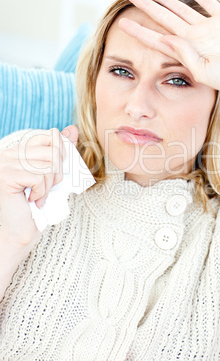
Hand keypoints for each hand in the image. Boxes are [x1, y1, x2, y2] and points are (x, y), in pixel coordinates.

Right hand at [0, 125, 78, 248]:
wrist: (21, 232)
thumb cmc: (37, 204)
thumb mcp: (54, 174)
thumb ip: (61, 151)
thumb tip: (72, 129)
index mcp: (19, 149)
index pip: (50, 137)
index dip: (60, 155)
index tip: (54, 174)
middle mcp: (9, 153)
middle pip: (52, 151)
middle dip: (56, 173)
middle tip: (46, 188)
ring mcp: (6, 164)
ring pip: (47, 165)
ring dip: (49, 185)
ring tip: (39, 195)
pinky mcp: (6, 177)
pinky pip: (38, 178)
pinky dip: (41, 193)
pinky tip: (32, 200)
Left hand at [119, 0, 219, 104]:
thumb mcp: (204, 71)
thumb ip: (184, 54)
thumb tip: (166, 38)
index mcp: (186, 53)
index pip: (157, 39)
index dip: (139, 31)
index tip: (122, 24)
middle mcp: (194, 39)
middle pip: (164, 18)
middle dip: (146, 7)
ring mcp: (209, 27)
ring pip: (181, 8)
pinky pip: (206, 2)